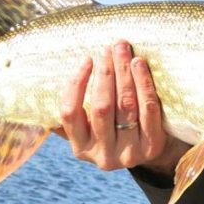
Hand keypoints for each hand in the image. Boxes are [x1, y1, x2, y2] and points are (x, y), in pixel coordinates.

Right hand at [58, 40, 187, 175]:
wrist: (149, 152)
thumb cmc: (114, 130)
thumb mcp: (90, 130)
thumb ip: (74, 114)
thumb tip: (50, 82)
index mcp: (80, 148)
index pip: (70, 113)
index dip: (76, 84)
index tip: (87, 59)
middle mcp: (103, 154)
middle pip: (101, 107)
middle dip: (104, 73)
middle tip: (108, 49)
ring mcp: (129, 153)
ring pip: (125, 106)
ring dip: (124, 73)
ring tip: (123, 51)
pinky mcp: (152, 147)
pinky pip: (149, 110)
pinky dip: (144, 84)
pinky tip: (139, 65)